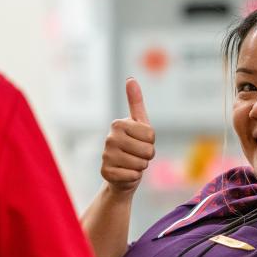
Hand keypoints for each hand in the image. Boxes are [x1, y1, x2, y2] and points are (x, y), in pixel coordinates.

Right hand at [100, 78, 154, 194]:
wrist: (121, 172)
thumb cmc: (133, 144)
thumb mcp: (139, 123)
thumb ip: (135, 101)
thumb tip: (130, 79)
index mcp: (118, 123)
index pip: (151, 135)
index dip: (151, 141)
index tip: (141, 141)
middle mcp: (109, 138)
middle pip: (148, 150)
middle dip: (147, 155)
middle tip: (137, 154)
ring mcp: (106, 156)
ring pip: (141, 164)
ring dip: (141, 166)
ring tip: (132, 163)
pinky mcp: (106, 173)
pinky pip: (133, 176)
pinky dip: (134, 177)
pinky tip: (126, 173)